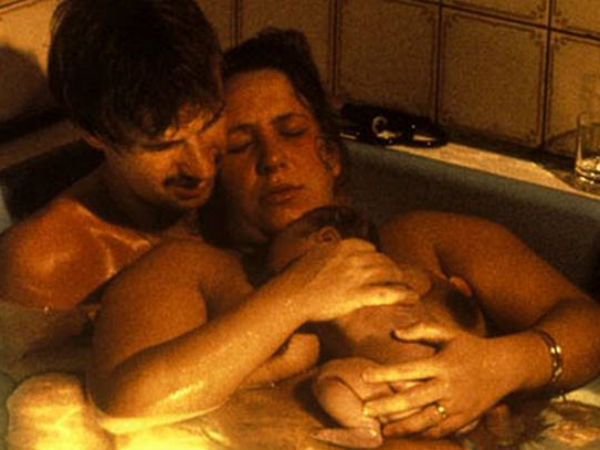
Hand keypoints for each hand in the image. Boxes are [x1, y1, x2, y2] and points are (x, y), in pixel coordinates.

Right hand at [271, 238, 419, 321]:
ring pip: (389, 273)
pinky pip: (388, 292)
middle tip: (398, 278)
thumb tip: (324, 257)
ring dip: (401, 280)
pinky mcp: (359, 294)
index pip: (367, 247)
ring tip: (409, 288)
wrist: (289, 295)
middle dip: (392, 269)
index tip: (378, 266)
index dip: (375, 258)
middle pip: (381, 259)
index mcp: (340, 246)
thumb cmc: (294, 280)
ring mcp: (357, 275)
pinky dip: (403, 294)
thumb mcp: (310, 258)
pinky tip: (412, 298)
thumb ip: (324, 255)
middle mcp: (352, 257)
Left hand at [361, 321, 512, 437]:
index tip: (364, 376)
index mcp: (441, 364)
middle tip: (365, 410)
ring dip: (402, 426)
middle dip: (387, 406)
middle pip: (412, 399)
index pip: (408, 370)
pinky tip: (405, 434)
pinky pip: (440, 430)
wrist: (506, 368)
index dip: (385, 374)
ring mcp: (457, 405)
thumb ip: (421, 329)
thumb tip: (394, 332)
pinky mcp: (464, 419)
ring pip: (425, 420)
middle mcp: (448, 386)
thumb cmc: (470, 347)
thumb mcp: (448, 333)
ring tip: (382, 429)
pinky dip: (422, 434)